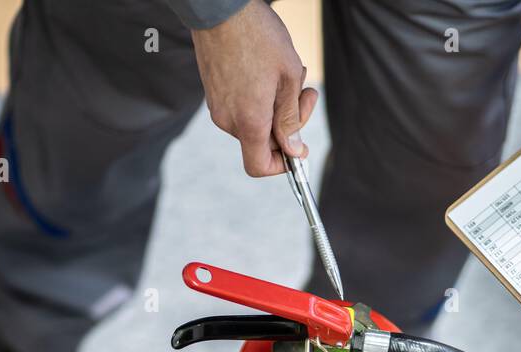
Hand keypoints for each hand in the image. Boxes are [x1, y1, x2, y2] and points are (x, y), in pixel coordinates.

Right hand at [191, 0, 318, 176]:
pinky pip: (241, 107)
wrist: (220, 9)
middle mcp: (228, 120)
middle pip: (262, 141)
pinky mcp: (213, 93)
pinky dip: (259, 97)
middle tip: (306, 92)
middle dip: (288, 122)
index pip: (259, 166)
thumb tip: (294, 150)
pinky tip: (268, 71)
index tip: (297, 147)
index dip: (282, 164)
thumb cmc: (257, 37)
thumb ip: (291, 118)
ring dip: (276, 106)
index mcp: (248, 121)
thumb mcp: (288, 77)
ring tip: (288, 74)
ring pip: (254, 121)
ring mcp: (218, 107)